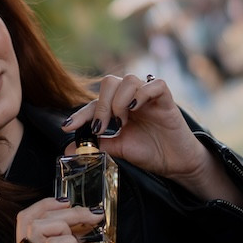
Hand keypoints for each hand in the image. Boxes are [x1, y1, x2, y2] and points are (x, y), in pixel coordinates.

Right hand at [13, 198, 95, 242]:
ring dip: (66, 227)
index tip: (67, 203)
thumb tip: (81, 220)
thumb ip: (66, 242)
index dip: (45, 204)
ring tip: (79, 242)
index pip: (23, 217)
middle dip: (65, 211)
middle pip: (32, 218)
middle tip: (88, 214)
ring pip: (40, 229)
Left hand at [62, 74, 242, 204]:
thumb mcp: (117, 150)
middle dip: (102, 105)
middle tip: (103, 127)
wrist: (174, 163)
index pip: (94, 103)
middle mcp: (130, 98)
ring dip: (120, 100)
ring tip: (122, 121)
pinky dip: (143, 93)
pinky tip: (135, 108)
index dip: (80, 114)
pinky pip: (156, 84)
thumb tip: (70, 150)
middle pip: (109, 82)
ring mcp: (148, 97)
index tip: (68, 127)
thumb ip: (97, 146)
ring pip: (129, 80)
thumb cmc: (147, 152)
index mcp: (117, 108)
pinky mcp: (166, 99)